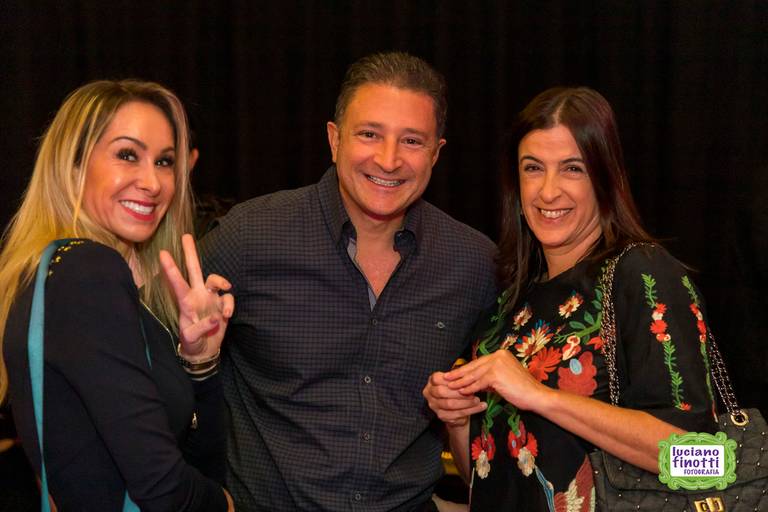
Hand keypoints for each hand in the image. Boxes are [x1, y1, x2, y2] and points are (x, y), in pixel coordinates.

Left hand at [159, 234, 233, 359]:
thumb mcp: (191, 339)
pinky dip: (230, 305)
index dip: (171, 268)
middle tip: (186, 236)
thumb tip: (215, 317)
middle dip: (190, 253)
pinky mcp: (222, 305)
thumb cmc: (192, 343)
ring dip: (221, 281)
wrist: (205, 351)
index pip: (177, 283)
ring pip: (215, 279)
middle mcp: (197, 295)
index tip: (163, 253)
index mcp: (185, 302)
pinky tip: (228, 316)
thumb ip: (201, 328)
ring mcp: (210, 298)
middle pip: (194, 269)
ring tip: (226, 288)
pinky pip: (229, 298)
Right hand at [422, 371, 485, 426]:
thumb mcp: (455, 382)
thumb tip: (469, 376)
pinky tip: (480, 407)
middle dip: (459, 392)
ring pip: (450, 404)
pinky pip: (457, 414)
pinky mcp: (442, 416)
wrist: (455, 408)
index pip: (437, 379)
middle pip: (442, 392)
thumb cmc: (455, 391)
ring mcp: (434, 406)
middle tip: (473, 392)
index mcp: (431, 382)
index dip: (451, 380)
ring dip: (467, 402)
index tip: (466, 380)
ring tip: (478, 400)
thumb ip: (458, 379)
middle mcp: (429, 394)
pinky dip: (471, 410)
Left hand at [444, 350, 551, 411]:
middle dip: (459, 373)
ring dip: (461, 382)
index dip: (466, 369)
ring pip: (474, 374)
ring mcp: (497, 364)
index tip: (455, 373)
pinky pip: (479, 383)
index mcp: (501, 354)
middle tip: (446, 378)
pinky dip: (470, 388)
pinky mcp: (496, 375)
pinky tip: (462, 392)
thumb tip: (474, 380)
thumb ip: (490, 377)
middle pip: (474, 366)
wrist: (536, 395)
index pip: (479, 362)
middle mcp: (498, 355)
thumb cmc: (522, 389)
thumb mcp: (504, 378)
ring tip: (450, 387)